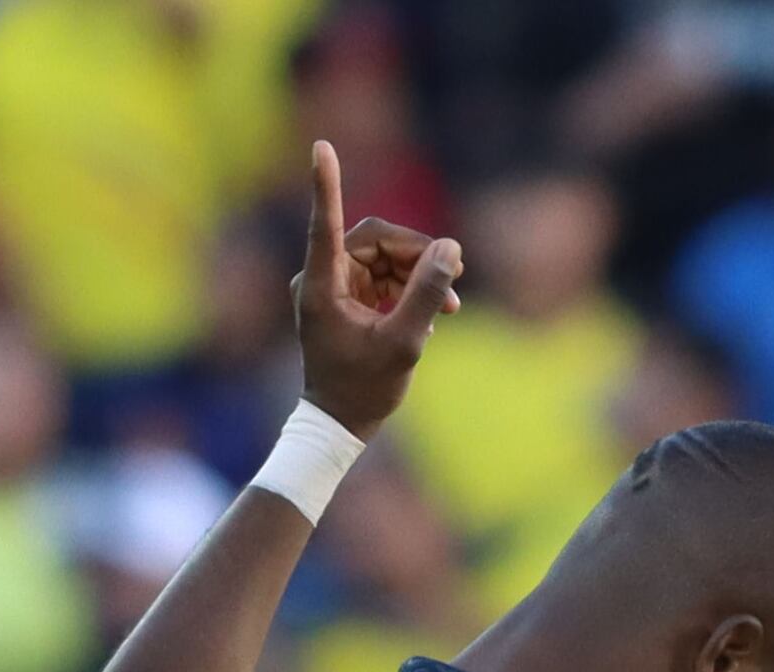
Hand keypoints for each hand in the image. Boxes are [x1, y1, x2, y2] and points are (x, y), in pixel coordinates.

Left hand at [291, 140, 459, 439]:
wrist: (341, 422)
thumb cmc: (365, 388)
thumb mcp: (404, 342)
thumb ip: (427, 292)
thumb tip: (451, 249)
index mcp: (323, 286)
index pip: (327, 224)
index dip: (327, 184)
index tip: (320, 146)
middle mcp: (322, 277)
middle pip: (376, 240)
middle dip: (417, 257)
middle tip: (453, 285)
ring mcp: (334, 285)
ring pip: (384, 256)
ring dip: (419, 274)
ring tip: (449, 306)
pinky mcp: (346, 295)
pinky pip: (383, 274)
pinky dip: (409, 287)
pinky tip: (433, 311)